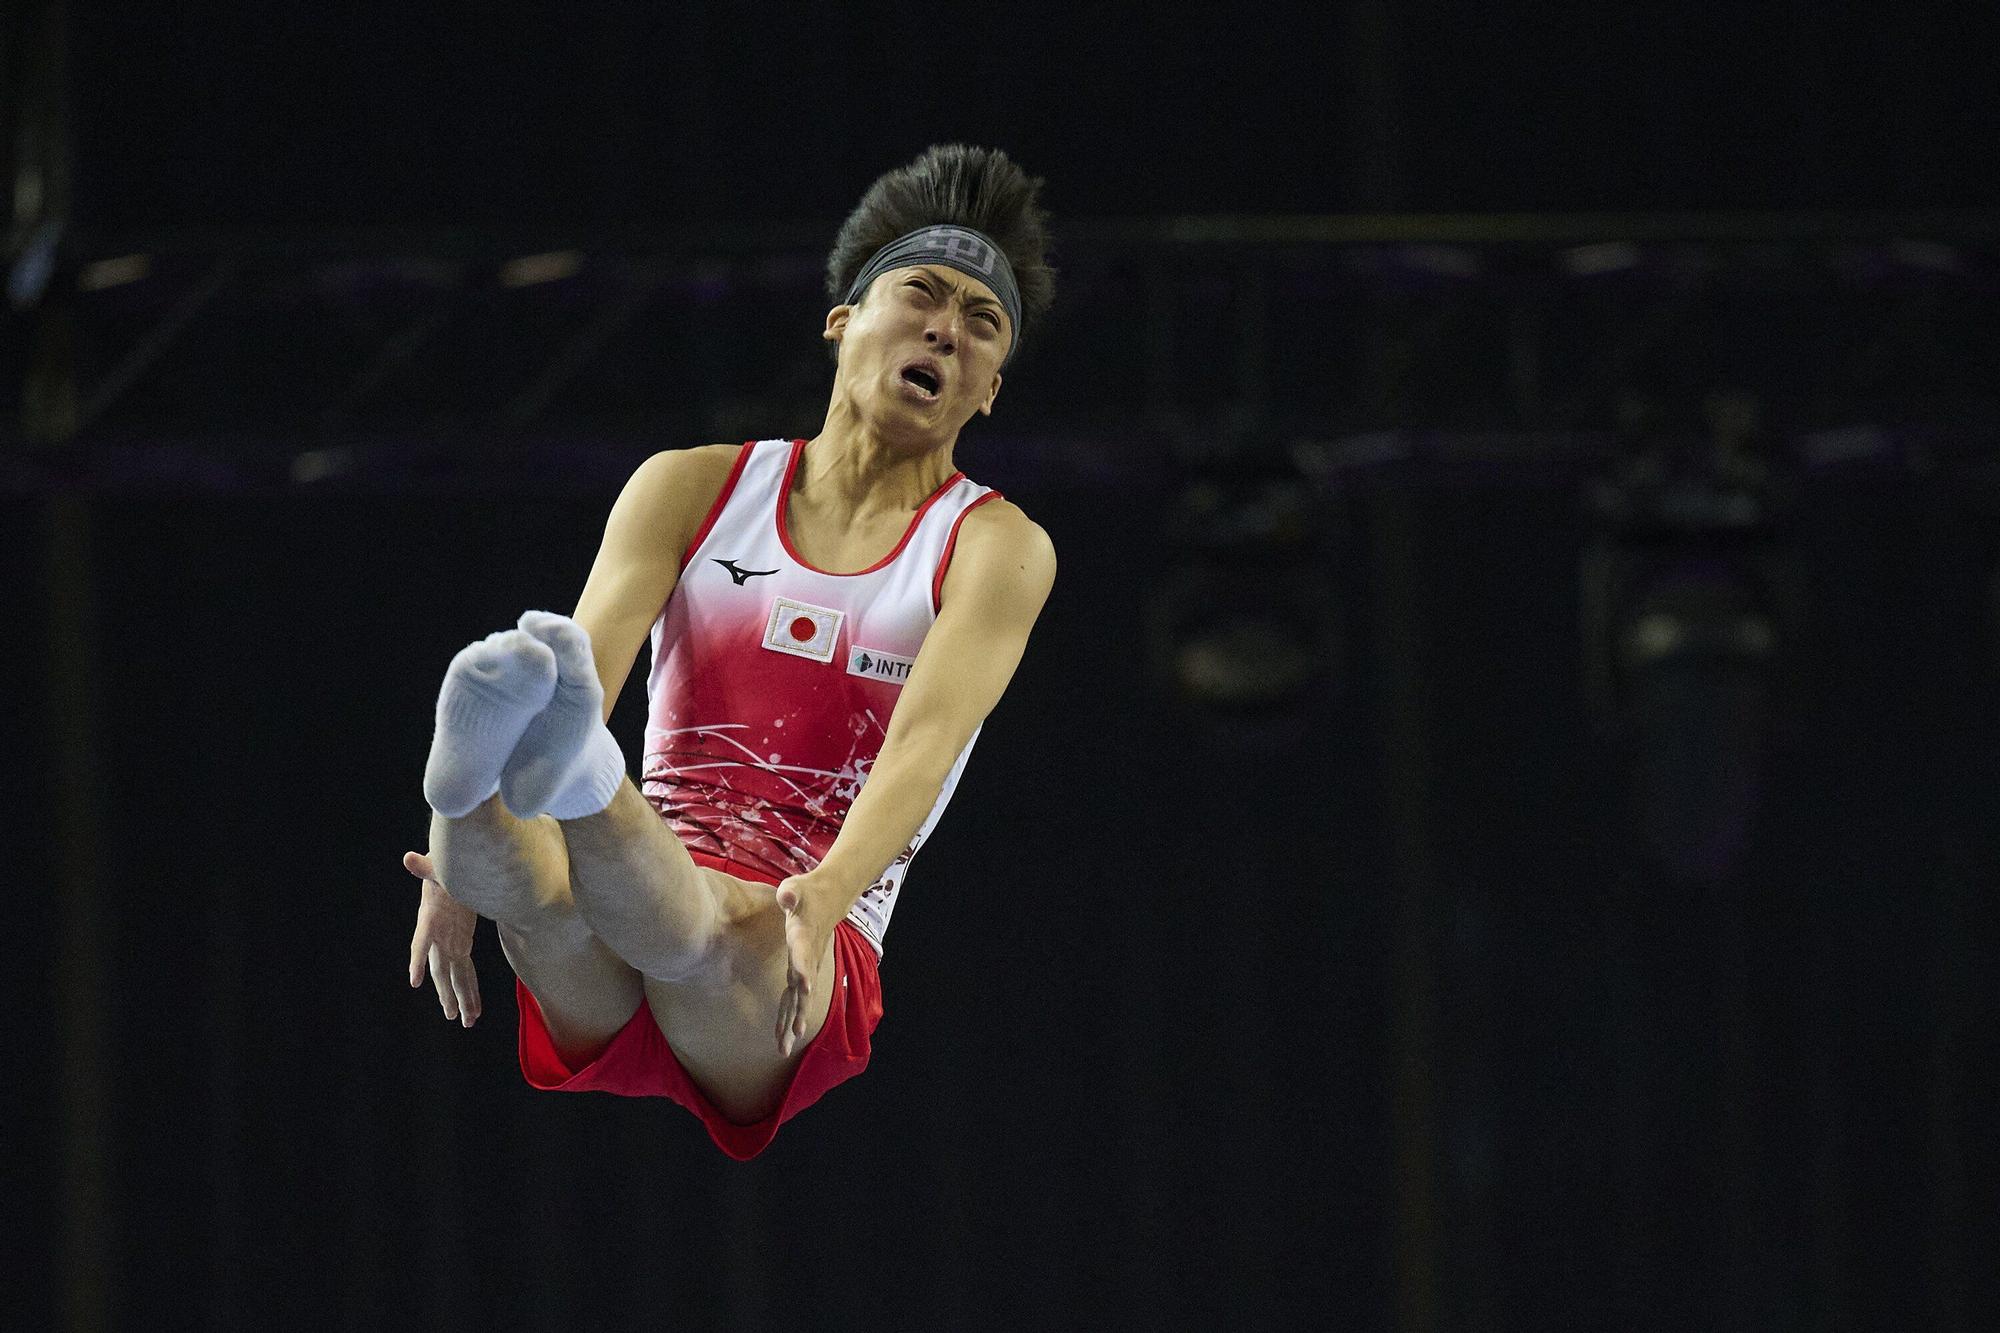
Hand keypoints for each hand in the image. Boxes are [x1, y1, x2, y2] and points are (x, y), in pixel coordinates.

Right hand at [405, 850, 480, 1027]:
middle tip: (453, 1016)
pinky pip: (467, 970)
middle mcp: (438, 938)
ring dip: (462, 998)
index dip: (417, 960)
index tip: (415, 979)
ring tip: (467, 1022)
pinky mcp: (462, 943)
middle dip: (447, 993)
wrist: (453, 872)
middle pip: (441, 971)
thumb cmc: (443, 869)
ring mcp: (450, 943)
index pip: (421, 944)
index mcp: (430, 921)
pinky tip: (476, 1009)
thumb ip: (425, 867)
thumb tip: (409, 857)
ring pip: (455, 977)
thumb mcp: (437, 869)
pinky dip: (471, 988)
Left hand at [773, 875, 838, 1056]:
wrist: (831, 899)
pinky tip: (783, 1036)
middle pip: (803, 987)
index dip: (803, 969)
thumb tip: (786, 896)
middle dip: (798, 1011)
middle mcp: (807, 956)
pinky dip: (789, 1015)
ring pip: (800, 999)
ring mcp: (807, 966)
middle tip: (794, 1034)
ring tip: (784, 1047)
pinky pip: (795, 997)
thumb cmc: (808, 892)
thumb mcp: (797, 887)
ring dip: (792, 1022)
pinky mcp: (804, 971)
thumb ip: (791, 893)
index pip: (802, 954)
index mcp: (804, 935)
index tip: (804, 987)